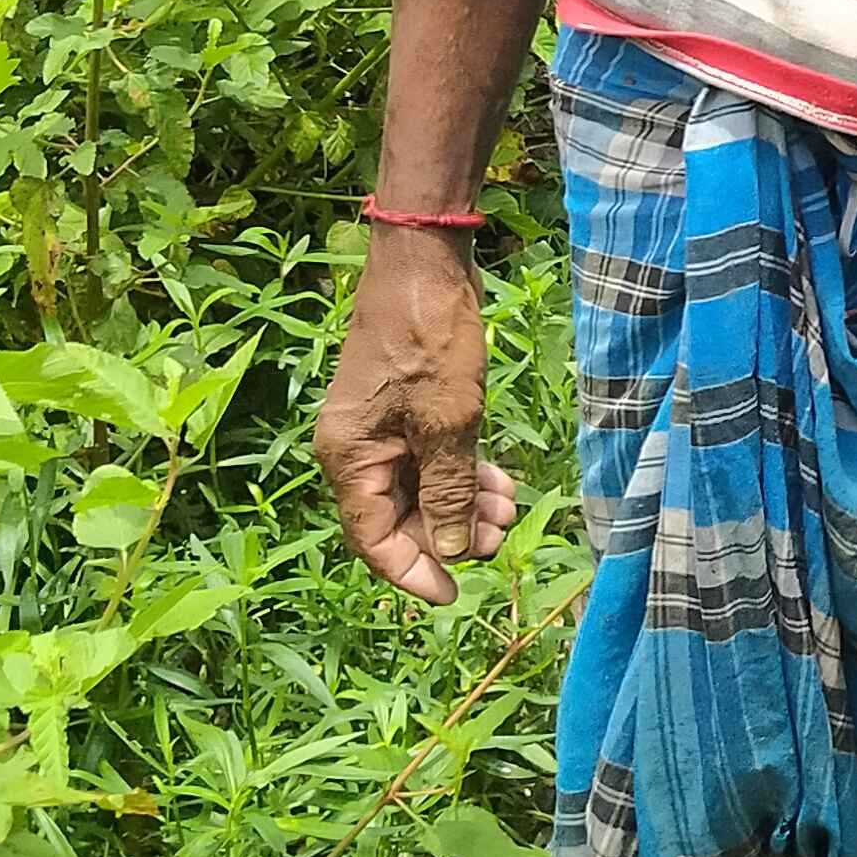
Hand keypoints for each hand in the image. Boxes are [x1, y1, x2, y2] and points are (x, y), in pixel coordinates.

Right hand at [312, 229, 517, 604]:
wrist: (425, 262)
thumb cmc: (430, 340)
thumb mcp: (448, 422)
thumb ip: (447, 491)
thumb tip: (448, 551)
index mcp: (349, 458)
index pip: (373, 539)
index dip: (413, 571)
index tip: (453, 594)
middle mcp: (355, 449)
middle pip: (398, 517)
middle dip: (447, 535)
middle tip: (497, 538)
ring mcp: (380, 428)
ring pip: (420, 489)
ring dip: (461, 506)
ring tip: (506, 511)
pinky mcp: (405, 409)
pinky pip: (430, 459)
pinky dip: (461, 475)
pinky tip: (498, 483)